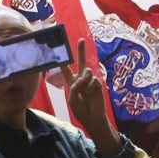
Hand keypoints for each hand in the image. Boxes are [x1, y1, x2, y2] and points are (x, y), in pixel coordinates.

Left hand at [60, 39, 120, 157]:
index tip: (60, 48)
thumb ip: (75, 87)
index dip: (63, 60)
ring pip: (87, 72)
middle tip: (81, 40)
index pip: (66, 68)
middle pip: (81, 62)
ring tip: (86, 91)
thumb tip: (82, 77)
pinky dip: (91, 88)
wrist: (93, 117)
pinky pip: (94, 81)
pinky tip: (92, 94)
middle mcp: (81, 79)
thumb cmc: (80, 110)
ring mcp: (90, 81)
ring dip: (85, 81)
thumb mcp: (72, 100)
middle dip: (81, 51)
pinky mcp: (98, 84)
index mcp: (72, 82)